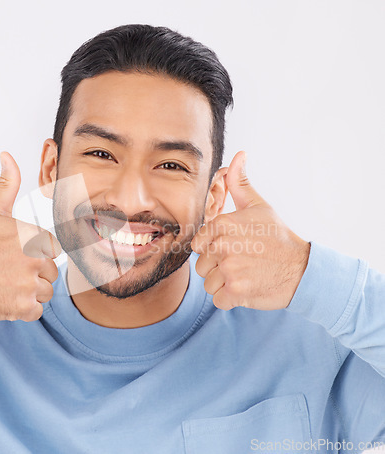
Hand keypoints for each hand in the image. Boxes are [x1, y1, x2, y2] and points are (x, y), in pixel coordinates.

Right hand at [0, 152, 60, 321]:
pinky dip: (23, 309)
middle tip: (9, 271)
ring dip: (29, 293)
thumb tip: (7, 156)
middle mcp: (34, 259)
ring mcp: (29, 284)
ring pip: (45, 292)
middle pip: (51, 273)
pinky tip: (6, 298)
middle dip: (34, 275)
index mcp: (33, 235)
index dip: (36, 255)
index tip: (16, 256)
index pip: (53, 251)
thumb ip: (7, 184)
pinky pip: (37, 311)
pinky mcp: (22, 307)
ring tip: (6, 284)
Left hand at [191, 151, 309, 310]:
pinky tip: (247, 288)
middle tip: (243, 262)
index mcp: (223, 224)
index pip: (198, 244)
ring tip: (246, 275)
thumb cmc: (277, 237)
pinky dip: (230, 299)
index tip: (232, 248)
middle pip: (202, 265)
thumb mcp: (259, 207)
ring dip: (224, 284)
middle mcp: (223, 246)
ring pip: (208, 283)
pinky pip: (218, 300)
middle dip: (218, 267)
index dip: (212, 249)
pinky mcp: (236, 292)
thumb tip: (238, 156)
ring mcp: (229, 270)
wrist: (303, 270)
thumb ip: (240, 184)